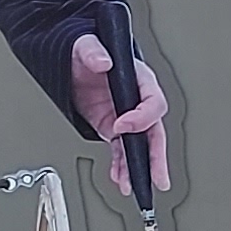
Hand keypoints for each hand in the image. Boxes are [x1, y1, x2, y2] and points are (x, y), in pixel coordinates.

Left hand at [68, 33, 170, 200]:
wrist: (73, 64)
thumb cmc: (86, 51)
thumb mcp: (86, 45)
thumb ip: (93, 51)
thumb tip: (103, 62)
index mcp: (140, 79)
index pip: (152, 102)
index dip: (141, 116)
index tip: (122, 126)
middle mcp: (137, 101)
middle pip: (155, 131)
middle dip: (156, 156)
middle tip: (156, 176)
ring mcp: (126, 117)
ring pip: (141, 146)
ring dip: (138, 168)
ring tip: (132, 185)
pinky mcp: (113, 128)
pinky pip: (122, 150)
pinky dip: (121, 166)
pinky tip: (119, 178)